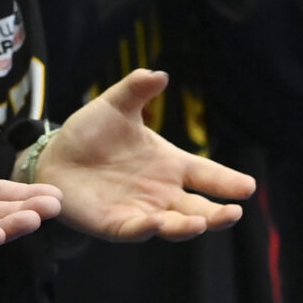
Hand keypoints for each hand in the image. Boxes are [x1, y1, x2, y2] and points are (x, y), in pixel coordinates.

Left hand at [30, 70, 255, 240]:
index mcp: (170, 164)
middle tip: (235, 212)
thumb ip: (136, 89)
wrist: (54, 156)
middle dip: (218, 214)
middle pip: (198, 208)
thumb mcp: (114, 106)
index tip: (248, 186)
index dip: (228, 181)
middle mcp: (162, 192)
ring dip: (187, 226)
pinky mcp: (115, 223)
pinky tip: (156, 223)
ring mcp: (141, 210)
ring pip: (173, 224)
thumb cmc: (91, 133)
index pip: (206, 174)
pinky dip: (146, 228)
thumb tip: (159, 73)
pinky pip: (134, 229)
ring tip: (203, 222)